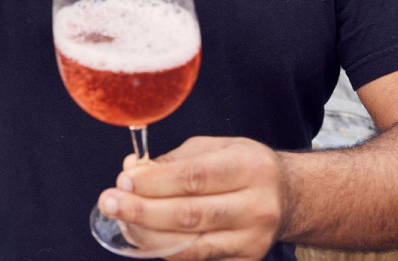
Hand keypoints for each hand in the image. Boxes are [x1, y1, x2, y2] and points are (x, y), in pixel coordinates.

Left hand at [97, 136, 285, 260]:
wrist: (288, 196)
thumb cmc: (243, 164)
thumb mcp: (215, 147)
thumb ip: (174, 161)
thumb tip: (133, 173)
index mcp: (248, 168)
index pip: (194, 177)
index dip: (155, 181)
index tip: (124, 179)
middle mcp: (255, 207)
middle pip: (190, 215)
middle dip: (142, 210)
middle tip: (109, 201)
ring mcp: (252, 241)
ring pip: (191, 246)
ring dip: (147, 235)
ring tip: (119, 220)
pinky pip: (197, 260)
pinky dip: (165, 249)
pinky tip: (143, 236)